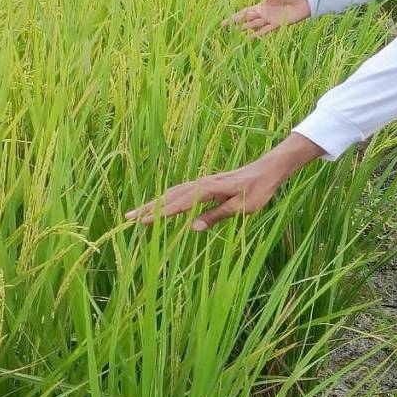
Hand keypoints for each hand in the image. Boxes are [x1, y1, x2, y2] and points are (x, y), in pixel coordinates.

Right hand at [125, 133, 324, 230]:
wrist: (269, 169)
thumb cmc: (259, 189)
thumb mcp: (242, 208)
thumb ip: (217, 216)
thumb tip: (192, 228)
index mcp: (209, 189)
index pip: (179, 203)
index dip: (160, 213)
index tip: (142, 222)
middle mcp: (203, 183)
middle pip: (170, 196)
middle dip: (149, 207)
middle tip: (127, 219)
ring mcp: (204, 182)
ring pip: (174, 192)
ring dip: (156, 202)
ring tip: (138, 213)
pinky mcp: (207, 183)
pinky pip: (183, 190)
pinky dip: (168, 197)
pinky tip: (162, 203)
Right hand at [223, 0, 310, 36]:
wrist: (303, 1)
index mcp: (261, 6)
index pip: (245, 12)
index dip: (235, 15)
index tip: (225, 20)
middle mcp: (263, 15)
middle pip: (247, 19)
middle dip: (237, 22)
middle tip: (225, 27)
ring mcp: (270, 20)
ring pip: (255, 25)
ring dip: (247, 28)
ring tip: (237, 31)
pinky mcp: (277, 25)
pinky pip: (267, 30)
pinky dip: (260, 33)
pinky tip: (252, 37)